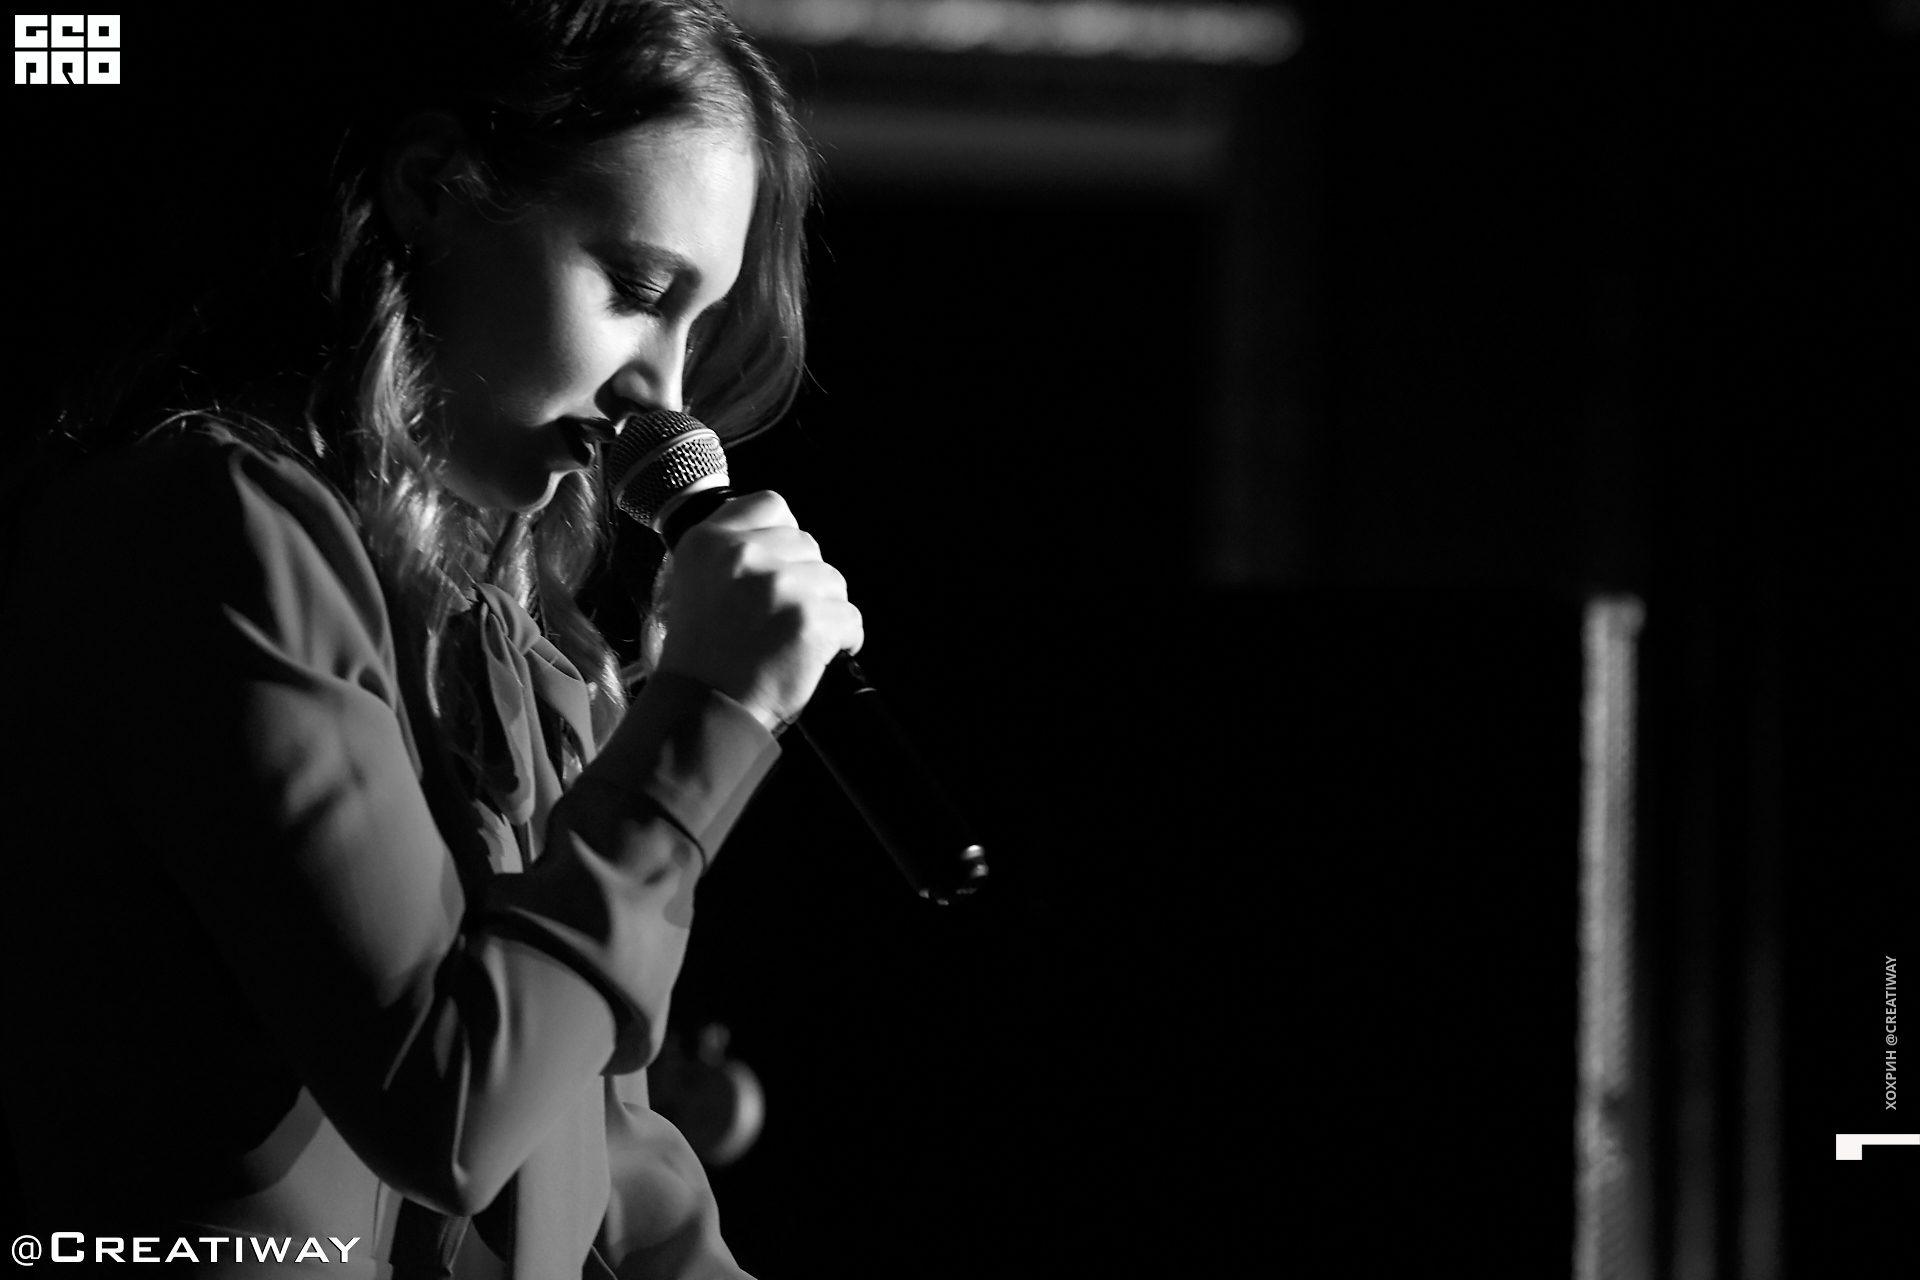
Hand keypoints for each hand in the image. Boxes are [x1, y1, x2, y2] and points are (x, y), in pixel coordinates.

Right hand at [654, 491, 863, 731]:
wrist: (705, 707)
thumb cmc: (702, 654)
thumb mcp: (695, 580)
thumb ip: (732, 547)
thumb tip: (783, 535)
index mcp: (710, 541)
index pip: (772, 506)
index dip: (783, 539)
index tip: (776, 568)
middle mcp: (744, 554)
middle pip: (808, 545)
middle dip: (803, 579)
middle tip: (777, 616)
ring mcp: (781, 585)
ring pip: (833, 581)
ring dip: (822, 609)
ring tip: (791, 638)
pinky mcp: (811, 619)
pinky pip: (851, 618)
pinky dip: (842, 640)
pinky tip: (814, 654)